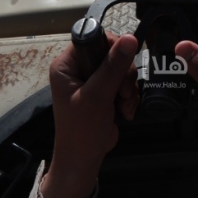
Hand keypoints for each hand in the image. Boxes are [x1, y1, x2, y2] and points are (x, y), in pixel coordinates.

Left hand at [41, 32, 138, 197]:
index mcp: (67, 64)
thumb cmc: (82, 129)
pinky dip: (129, 97)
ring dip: (128, 88)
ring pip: (121, 68)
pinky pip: (124, 83)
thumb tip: (130, 37)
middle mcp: (78, 68)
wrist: (83, 160)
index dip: (111, 46)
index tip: (121, 63)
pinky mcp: (104, 92)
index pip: (92, 37)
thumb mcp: (98, 96)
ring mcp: (92, 80)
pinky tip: (125, 111)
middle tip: (123, 92)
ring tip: (123, 105)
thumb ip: (113, 67)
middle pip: (112, 52)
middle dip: (123, 74)